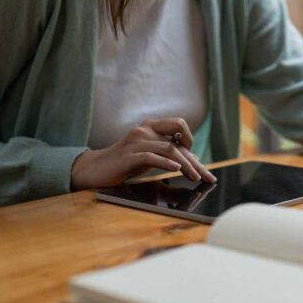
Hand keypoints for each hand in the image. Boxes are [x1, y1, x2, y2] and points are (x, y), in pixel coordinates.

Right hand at [71, 118, 216, 190]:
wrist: (95, 169)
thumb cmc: (125, 163)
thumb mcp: (150, 156)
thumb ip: (168, 154)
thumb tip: (194, 160)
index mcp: (151, 125)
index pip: (179, 127)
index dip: (192, 141)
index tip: (199, 162)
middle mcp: (144, 129)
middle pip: (177, 141)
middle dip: (194, 161)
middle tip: (207, 176)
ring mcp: (135, 142)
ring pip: (168, 149)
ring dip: (185, 165)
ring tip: (195, 177)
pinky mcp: (128, 156)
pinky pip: (151, 157)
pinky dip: (166, 163)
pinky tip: (176, 170)